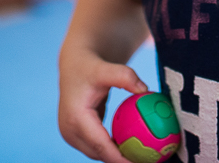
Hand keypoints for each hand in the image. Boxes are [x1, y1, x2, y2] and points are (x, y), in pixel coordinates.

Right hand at [58, 44, 150, 161]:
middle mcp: (70, 131)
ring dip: (118, 157)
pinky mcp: (76, 135)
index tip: (141, 161)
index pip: (101, 145)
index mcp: (75, 118)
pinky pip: (98, 146)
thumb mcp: (106, 68)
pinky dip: (114, 148)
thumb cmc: (91, 66)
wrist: (74, 65)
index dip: (121, 158)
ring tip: (144, 156)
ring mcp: (71, 135)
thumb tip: (145, 90)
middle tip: (149, 159)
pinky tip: (134, 147)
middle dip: (122, 160)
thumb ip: (125, 76)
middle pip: (100, 154)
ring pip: (98, 153)